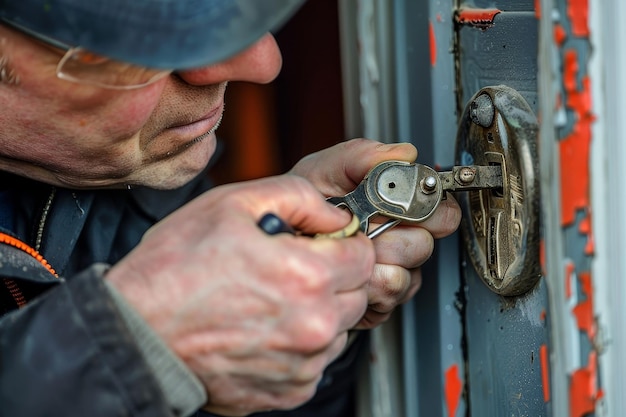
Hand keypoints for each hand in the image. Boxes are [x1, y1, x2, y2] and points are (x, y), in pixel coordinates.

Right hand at [105, 176, 374, 414]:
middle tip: (292, 268)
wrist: (137, 334)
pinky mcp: (288, 392)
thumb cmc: (175, 269)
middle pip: (357, 293)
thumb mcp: (232, 204)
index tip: (322, 243)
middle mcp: (313, 326)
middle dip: (335, 276)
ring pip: (339, 329)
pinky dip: (300, 345)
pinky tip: (265, 329)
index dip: (344, 243)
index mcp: (306, 276)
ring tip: (272, 299)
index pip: (364, 255)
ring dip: (319, 311)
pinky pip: (316, 362)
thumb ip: (298, 197)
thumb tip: (337, 213)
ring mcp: (302, 365)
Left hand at [289, 138, 460, 328]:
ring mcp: (392, 273)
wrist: (276, 241)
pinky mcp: (379, 301)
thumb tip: (403, 153)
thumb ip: (361, 156)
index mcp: (398, 208)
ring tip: (348, 246)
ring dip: (374, 259)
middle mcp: (400, 241)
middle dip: (393, 235)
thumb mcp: (323, 171)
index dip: (428, 207)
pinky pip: (386, 294)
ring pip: (407, 273)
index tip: (406, 201)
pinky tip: (347, 270)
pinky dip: (365, 282)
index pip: (441, 211)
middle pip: (425, 245)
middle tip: (366, 224)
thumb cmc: (301, 208)